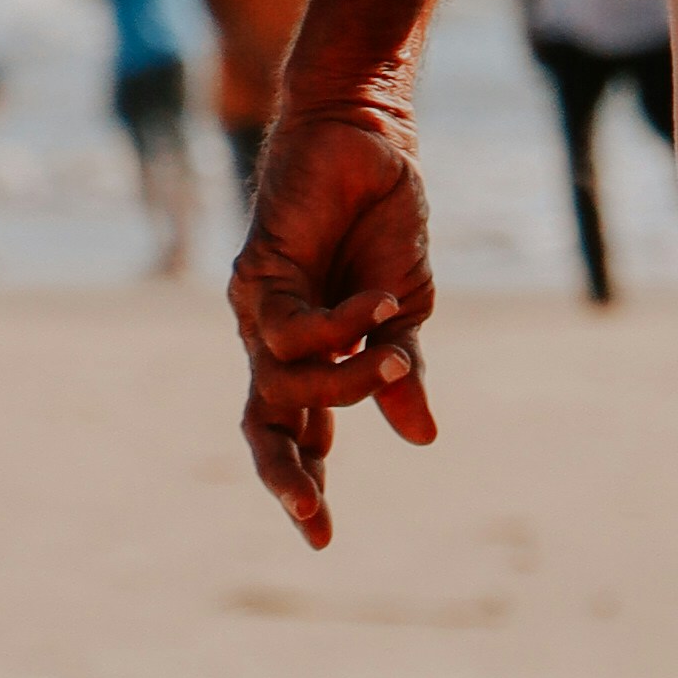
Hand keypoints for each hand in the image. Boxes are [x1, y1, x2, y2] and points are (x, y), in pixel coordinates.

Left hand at [230, 102, 439, 547]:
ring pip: (285, 385)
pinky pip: (293, 331)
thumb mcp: (406, 307)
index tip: (322, 539)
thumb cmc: (383, 215)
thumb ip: (400, 371)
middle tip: (313, 517)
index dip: (305, 483)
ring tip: (394, 350)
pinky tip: (379, 301)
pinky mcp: (255, 276)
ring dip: (346, 382)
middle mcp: (277, 339)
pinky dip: (343, 324)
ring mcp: (261, 310)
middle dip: (284, 475)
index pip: (301, 430)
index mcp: (315, 352)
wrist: (366, 139)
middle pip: (265, 424)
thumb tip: (421, 438)